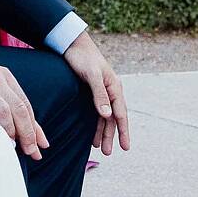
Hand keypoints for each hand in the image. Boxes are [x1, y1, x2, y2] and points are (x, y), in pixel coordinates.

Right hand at [0, 47, 45, 159]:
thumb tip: (9, 131)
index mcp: (4, 76)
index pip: (26, 105)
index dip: (35, 127)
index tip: (42, 144)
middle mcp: (0, 76)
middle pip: (23, 109)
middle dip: (31, 133)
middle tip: (34, 152)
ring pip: (14, 109)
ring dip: (20, 132)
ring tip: (20, 148)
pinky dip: (4, 124)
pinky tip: (6, 138)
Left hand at [62, 32, 131, 155]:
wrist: (72, 44)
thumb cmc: (83, 58)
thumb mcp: (92, 75)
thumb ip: (99, 95)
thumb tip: (107, 116)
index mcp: (114, 87)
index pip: (120, 114)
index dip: (123, 131)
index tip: (125, 147)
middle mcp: (110, 91)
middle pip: (113, 118)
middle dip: (112, 136)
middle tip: (109, 153)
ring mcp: (101, 92)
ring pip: (105, 118)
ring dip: (103, 133)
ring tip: (101, 149)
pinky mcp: (91, 92)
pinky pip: (97, 112)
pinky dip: (96, 124)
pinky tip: (92, 135)